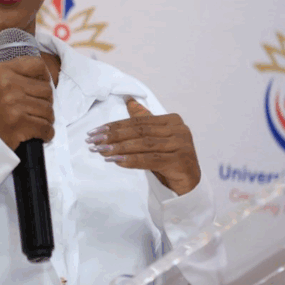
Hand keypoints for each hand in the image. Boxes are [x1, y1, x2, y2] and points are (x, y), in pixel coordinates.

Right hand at [0, 56, 54, 150]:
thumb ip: (15, 76)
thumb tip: (44, 78)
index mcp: (1, 71)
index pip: (38, 65)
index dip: (44, 78)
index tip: (40, 88)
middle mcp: (7, 85)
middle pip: (46, 89)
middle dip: (45, 102)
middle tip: (35, 110)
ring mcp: (14, 105)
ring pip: (48, 110)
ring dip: (45, 119)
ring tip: (33, 123)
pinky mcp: (19, 124)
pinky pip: (46, 127)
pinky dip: (45, 133)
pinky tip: (36, 134)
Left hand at [86, 97, 200, 194]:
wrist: (190, 184)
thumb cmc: (169, 160)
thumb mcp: (156, 139)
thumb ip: (144, 121)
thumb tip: (129, 100)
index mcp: (172, 120)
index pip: (138, 121)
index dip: (115, 126)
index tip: (96, 131)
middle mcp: (179, 129)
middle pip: (139, 131)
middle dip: (113, 136)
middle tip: (93, 142)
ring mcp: (181, 145)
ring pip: (143, 144)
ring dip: (119, 148)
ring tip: (101, 151)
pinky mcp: (180, 161)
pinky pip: (150, 159)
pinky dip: (131, 160)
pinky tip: (116, 161)